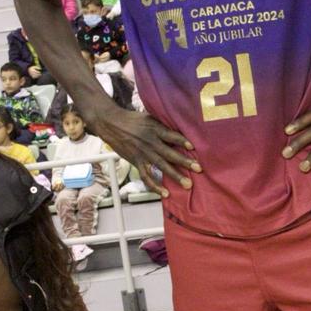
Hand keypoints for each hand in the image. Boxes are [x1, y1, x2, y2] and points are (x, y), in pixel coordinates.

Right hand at [82, 106, 196, 196]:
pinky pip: (146, 176)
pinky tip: (165, 193)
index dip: (182, 141)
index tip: (193, 147)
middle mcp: (150, 142)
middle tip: (198, 169)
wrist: (111, 124)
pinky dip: (155, 186)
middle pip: (170, 153)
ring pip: (161, 166)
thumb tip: (180, 126)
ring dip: (175, 176)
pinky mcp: (136, 161)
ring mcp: (143, 153)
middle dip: (185, 162)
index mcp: (155, 129)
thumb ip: (163, 124)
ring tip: (187, 184)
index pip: (171, 136)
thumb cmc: (133, 119)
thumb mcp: (149, 116)